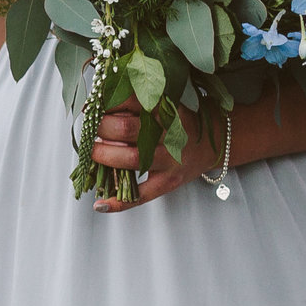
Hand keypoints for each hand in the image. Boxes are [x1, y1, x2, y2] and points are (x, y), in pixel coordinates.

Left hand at [90, 105, 217, 211]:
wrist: (214, 141)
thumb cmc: (182, 121)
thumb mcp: (166, 105)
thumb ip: (139, 105)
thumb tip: (99, 106)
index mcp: (167, 109)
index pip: (132, 101)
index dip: (107, 104)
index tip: (92, 107)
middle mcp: (170, 133)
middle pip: (126, 129)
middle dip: (102, 128)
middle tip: (91, 128)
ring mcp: (170, 160)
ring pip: (131, 159)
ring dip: (104, 157)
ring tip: (93, 153)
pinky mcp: (169, 181)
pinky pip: (141, 195)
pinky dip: (119, 203)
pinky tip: (100, 204)